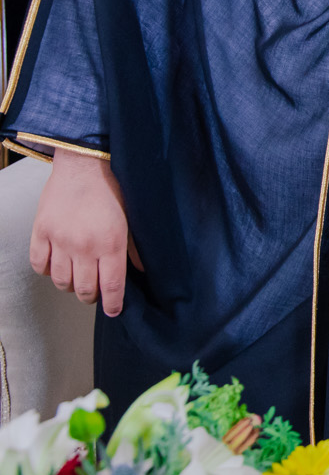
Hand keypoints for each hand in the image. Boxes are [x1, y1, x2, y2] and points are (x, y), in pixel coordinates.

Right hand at [30, 148, 134, 314]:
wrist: (85, 163)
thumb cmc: (113, 187)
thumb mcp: (133, 217)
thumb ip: (135, 247)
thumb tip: (142, 270)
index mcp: (111, 243)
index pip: (112, 286)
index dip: (113, 304)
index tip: (114, 311)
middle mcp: (84, 246)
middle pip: (84, 289)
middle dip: (92, 297)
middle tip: (96, 293)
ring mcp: (60, 241)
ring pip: (61, 281)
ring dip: (71, 285)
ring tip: (79, 278)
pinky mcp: (41, 232)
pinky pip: (39, 265)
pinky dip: (48, 270)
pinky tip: (58, 264)